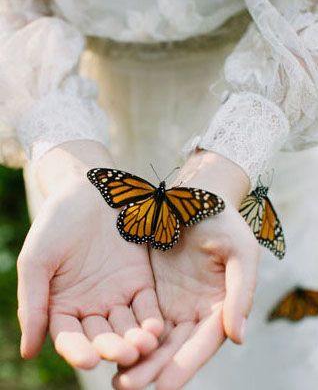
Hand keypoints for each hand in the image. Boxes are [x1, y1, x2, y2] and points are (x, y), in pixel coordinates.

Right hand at [17, 140, 163, 368]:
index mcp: (62, 305)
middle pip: (101, 337)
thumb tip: (27, 351)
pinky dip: (151, 319)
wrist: (88, 191)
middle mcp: (90, 306)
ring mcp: (117, 295)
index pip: (69, 337)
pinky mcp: (140, 281)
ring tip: (143, 347)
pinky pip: (146, 306)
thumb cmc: (56, 223)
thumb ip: (33, 302)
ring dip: (136, 340)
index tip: (86, 360)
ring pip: (126, 327)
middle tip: (123, 355)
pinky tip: (156, 328)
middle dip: (112, 348)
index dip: (76, 350)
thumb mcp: (37, 260)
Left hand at [113, 151, 259, 388]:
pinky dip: (127, 332)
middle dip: (154, 368)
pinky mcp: (153, 289)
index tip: (166, 386)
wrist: (196, 197)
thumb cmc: (224, 222)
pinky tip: (109, 344)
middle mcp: (196, 310)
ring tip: (116, 378)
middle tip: (127, 386)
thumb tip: (238, 337)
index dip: (186, 363)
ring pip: (155, 337)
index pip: (204, 342)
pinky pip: (139, 315)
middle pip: (175, 347)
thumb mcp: (241, 252)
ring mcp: (173, 301)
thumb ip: (241, 292)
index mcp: (221, 305)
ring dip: (137, 358)